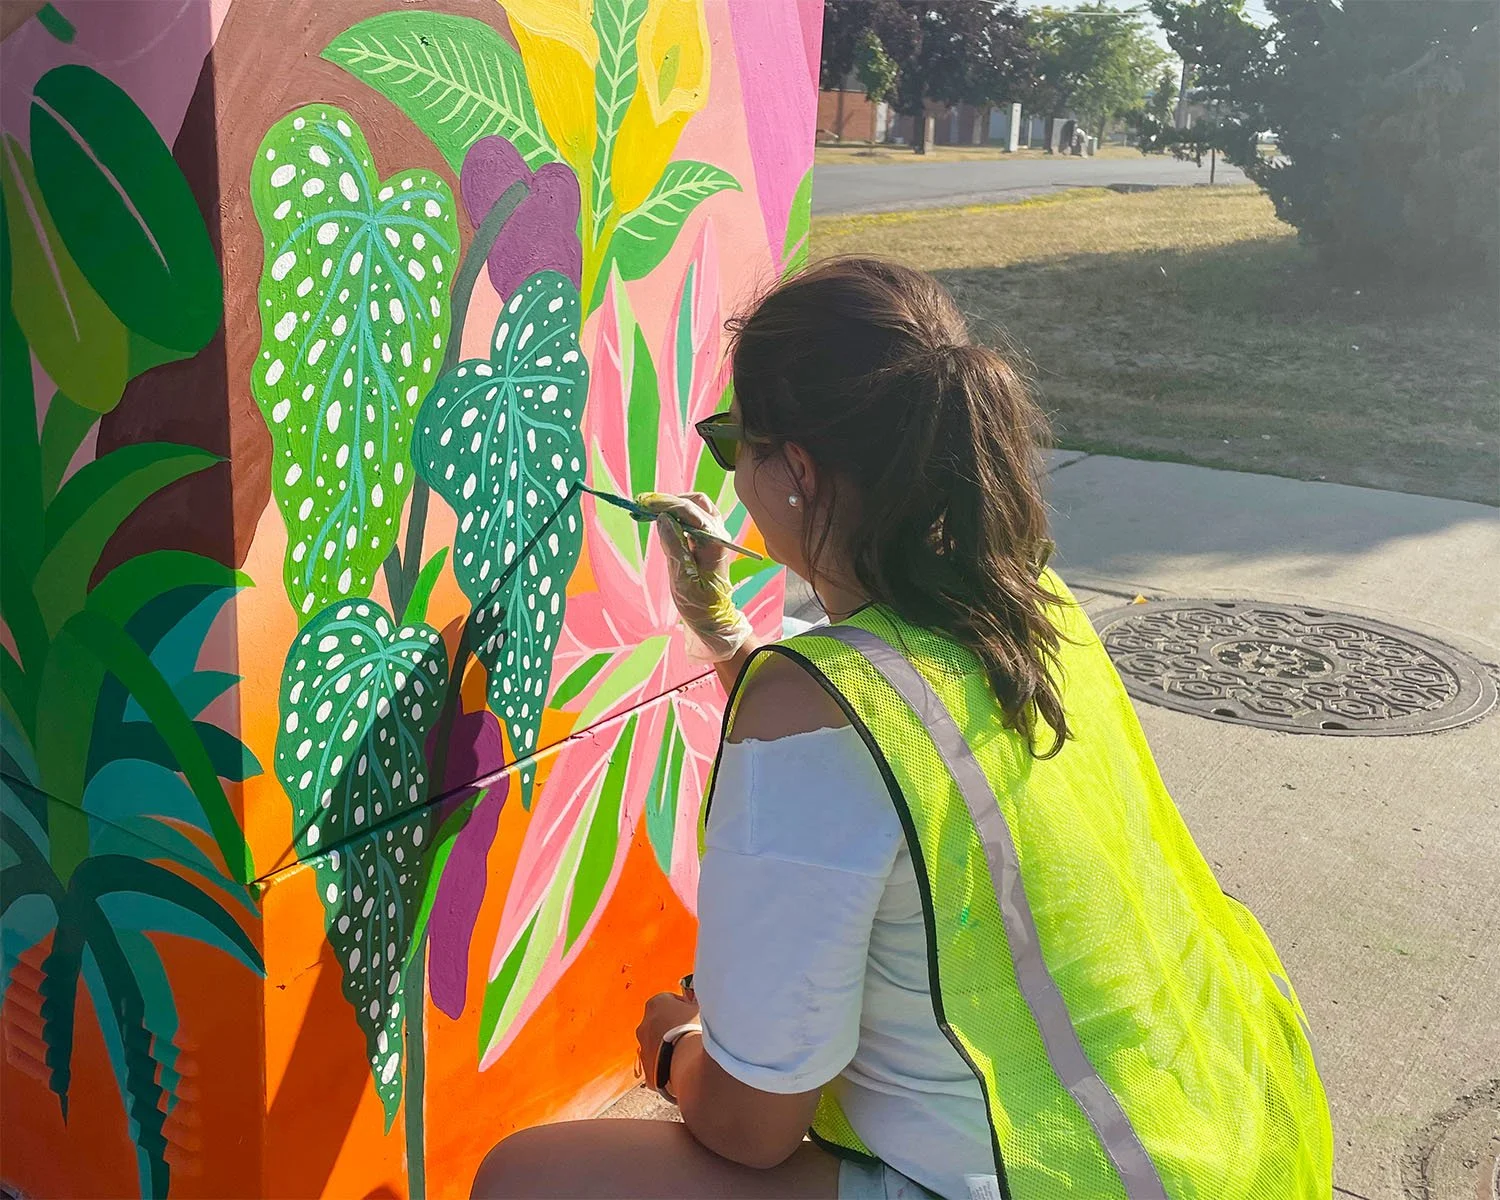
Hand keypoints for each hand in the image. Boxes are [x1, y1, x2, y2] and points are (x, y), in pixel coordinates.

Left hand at [635, 989, 699, 1089]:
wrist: (692, 1064)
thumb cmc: (698, 1031)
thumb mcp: (702, 1008)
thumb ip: (696, 1006)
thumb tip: (704, 1006)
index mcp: (656, 1004)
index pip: (670, 1000)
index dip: (684, 1008)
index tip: (694, 1015)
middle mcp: (644, 1025)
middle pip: (660, 1024)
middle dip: (674, 1029)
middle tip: (693, 1035)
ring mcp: (644, 1050)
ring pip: (658, 1047)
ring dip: (670, 1048)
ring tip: (691, 1054)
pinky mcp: (648, 1072)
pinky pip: (659, 1067)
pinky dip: (669, 1068)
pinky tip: (685, 1069)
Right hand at [636, 492, 753, 662]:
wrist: (713, 618)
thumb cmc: (699, 604)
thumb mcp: (683, 579)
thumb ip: (674, 547)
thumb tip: (662, 519)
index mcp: (715, 543)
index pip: (690, 512)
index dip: (665, 504)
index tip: (643, 503)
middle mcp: (719, 535)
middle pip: (694, 503)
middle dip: (667, 501)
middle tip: (641, 504)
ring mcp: (715, 535)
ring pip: (695, 507)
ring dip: (671, 505)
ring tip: (646, 510)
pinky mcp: (708, 539)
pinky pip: (693, 518)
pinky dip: (675, 514)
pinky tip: (657, 519)